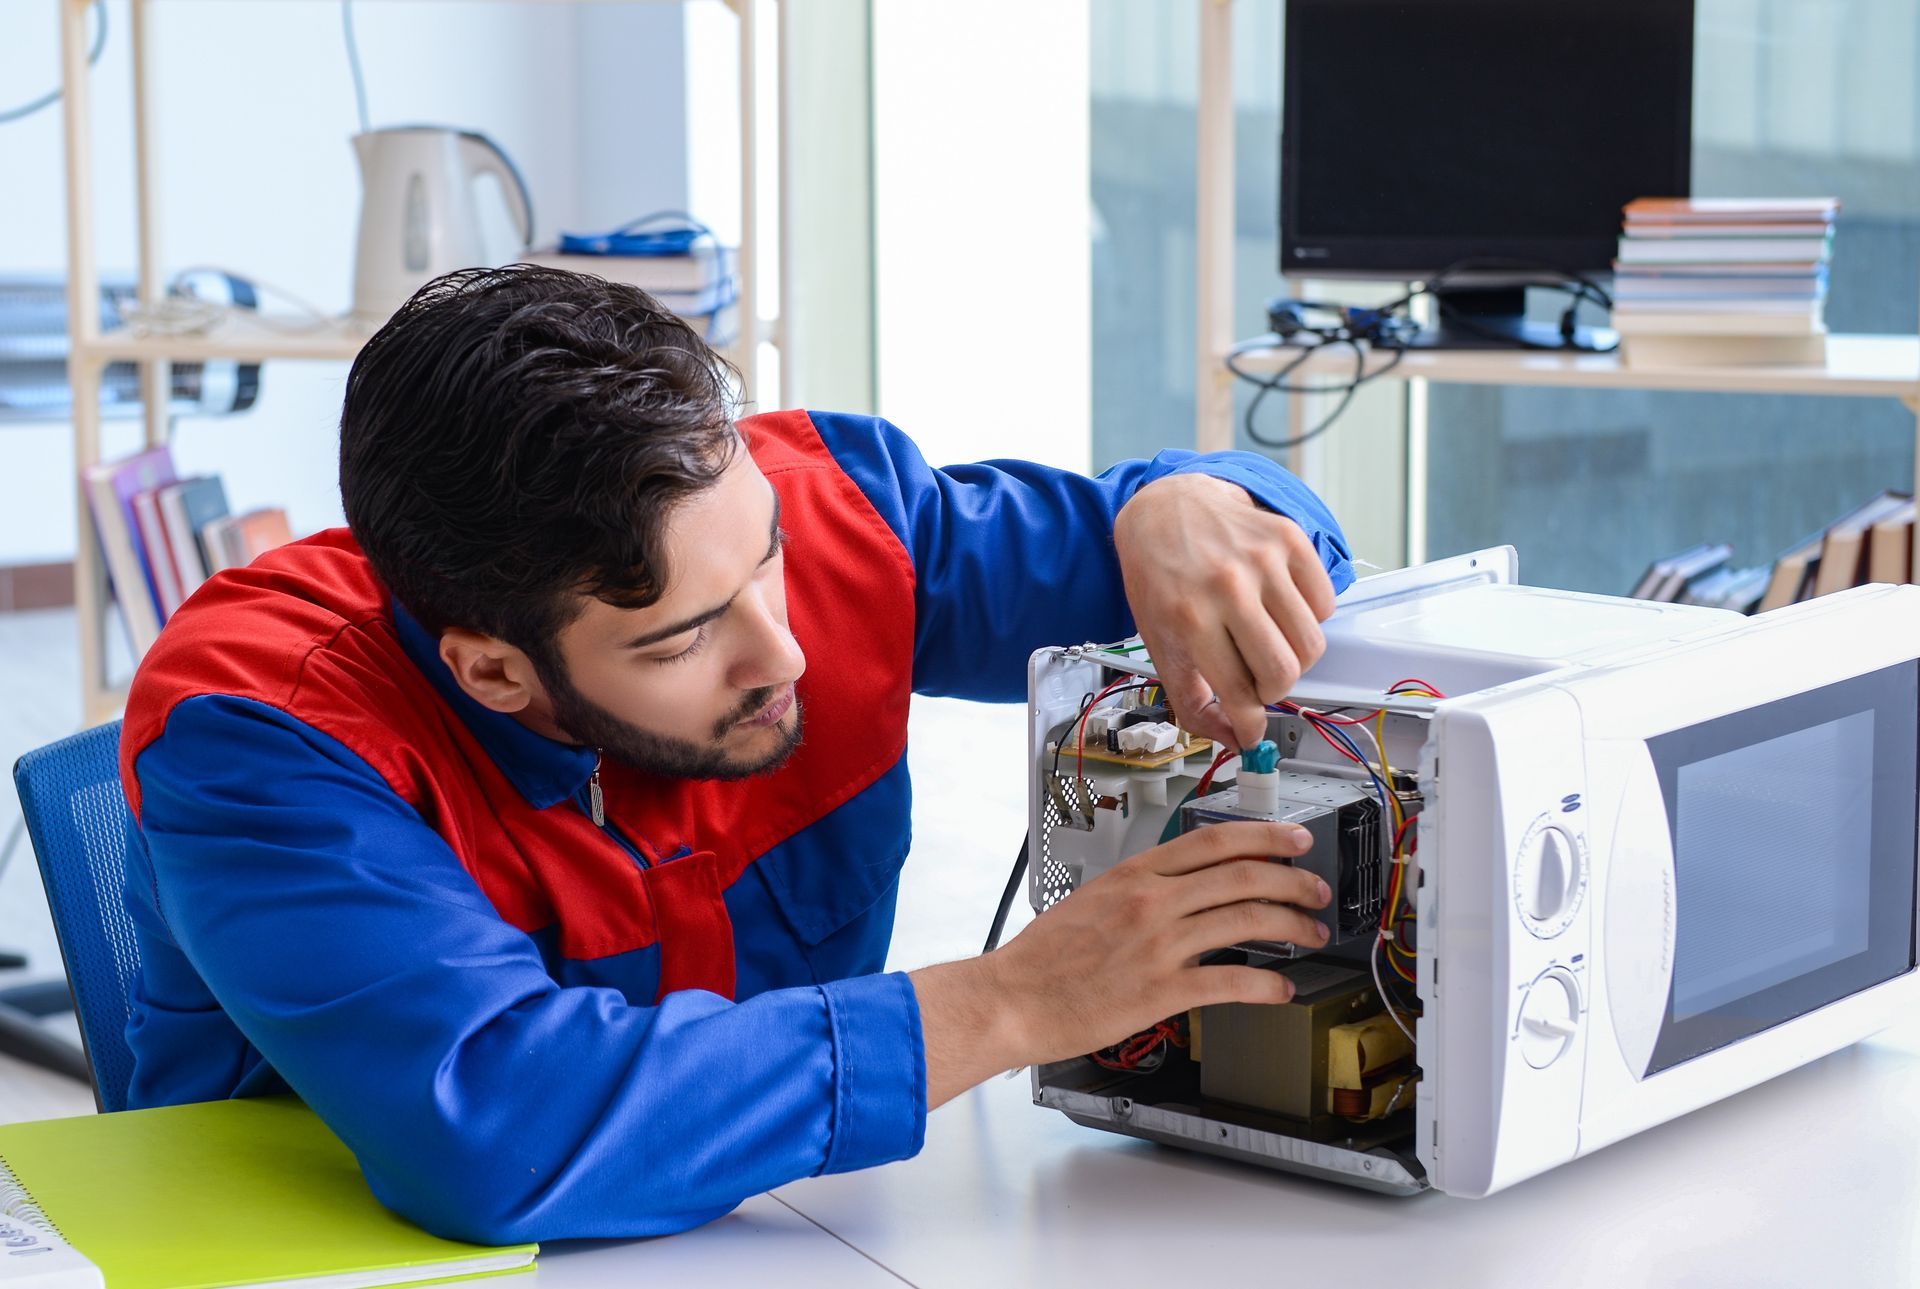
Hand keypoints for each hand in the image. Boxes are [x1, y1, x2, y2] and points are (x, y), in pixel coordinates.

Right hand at [909, 821, 1329, 1105]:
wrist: (1012, 998)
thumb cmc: (1042, 957)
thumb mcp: (1091, 899)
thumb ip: (1138, 890)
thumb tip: (1180, 889)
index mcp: (1134, 874)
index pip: (1213, 841)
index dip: (1264, 837)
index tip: (1294, 839)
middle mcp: (1152, 902)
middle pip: (1241, 875)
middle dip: (1292, 880)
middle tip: (1316, 890)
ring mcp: (1160, 945)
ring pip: (1247, 920)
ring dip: (1291, 925)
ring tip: (1312, 933)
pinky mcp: (1162, 991)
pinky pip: (1231, 982)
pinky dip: (1266, 984)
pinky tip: (1281, 988)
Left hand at [1113, 473, 1336, 748]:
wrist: (1165, 510)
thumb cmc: (1160, 578)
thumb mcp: (1159, 643)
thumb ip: (1191, 700)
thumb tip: (1235, 739)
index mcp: (1190, 618)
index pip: (1240, 692)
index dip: (1251, 725)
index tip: (1252, 732)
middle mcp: (1228, 586)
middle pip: (1285, 672)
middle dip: (1273, 691)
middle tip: (1256, 680)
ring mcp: (1263, 559)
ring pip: (1311, 643)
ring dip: (1294, 658)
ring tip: (1267, 644)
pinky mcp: (1289, 539)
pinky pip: (1324, 604)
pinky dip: (1308, 619)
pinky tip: (1279, 610)